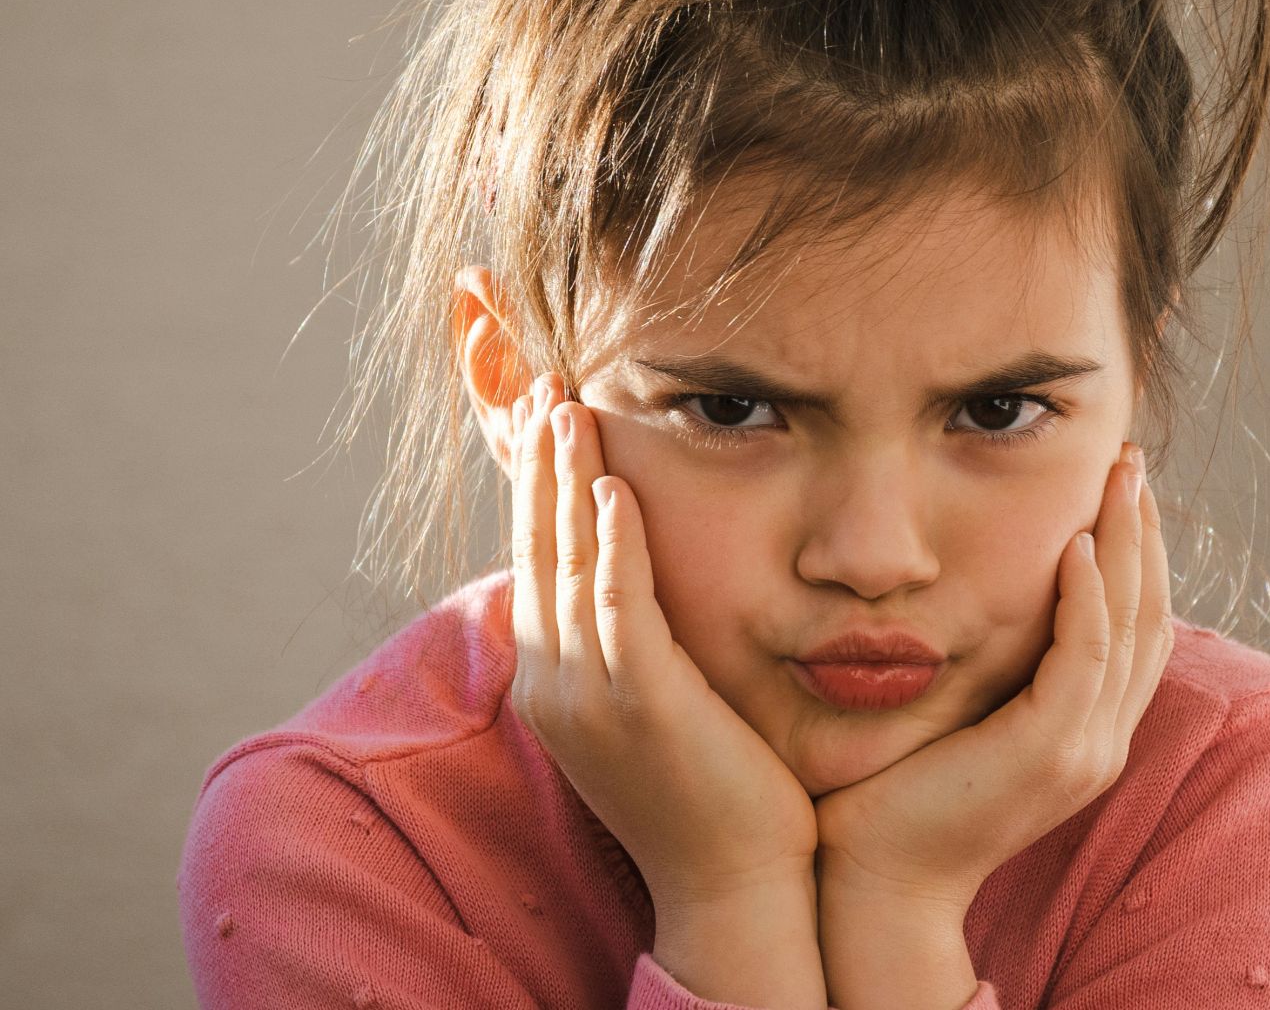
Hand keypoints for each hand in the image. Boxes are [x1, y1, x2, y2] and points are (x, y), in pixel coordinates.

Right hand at [508, 372, 819, 912]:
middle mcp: (553, 684)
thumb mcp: (652, 705)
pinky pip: (618, 609)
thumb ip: (634, 639)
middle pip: (536, 548)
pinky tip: (614, 487)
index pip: (535, 559)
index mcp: (553, 681)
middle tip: (543, 384)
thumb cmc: (712, 791)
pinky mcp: (638, 706)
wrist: (735, 885)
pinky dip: (612, 545)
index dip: (536, 485)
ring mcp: (588, 697)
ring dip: (566, 480)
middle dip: (539, 464)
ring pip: (567, 565)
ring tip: (567, 405)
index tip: (544, 413)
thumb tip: (633, 577)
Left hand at [813, 443, 1174, 907]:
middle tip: (1131, 460)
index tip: (1120, 487)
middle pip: (1148, 616)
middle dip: (1144, 532)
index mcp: (1086, 731)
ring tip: (1118, 478)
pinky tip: (1076, 544)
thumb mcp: (957, 714)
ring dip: (1127, 545)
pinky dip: (1086, 597)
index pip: (1135, 627)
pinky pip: (1085, 658)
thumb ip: (987, 664)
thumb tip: (973, 590)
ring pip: (1129, 627)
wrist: (876, 879)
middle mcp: (1100, 740)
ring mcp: (1084, 749)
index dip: (1137, 554)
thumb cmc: (893, 794)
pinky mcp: (1051, 752)